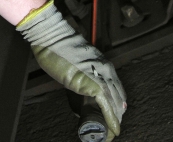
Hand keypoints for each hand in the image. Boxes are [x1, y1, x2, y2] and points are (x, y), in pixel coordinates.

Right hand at [17, 1, 125, 138]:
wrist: (54, 39)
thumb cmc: (59, 47)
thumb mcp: (75, 61)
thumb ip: (81, 72)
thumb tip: (78, 84)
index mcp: (103, 64)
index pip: (116, 88)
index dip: (116, 103)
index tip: (115, 115)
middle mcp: (107, 70)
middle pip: (119, 98)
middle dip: (118, 115)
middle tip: (114, 128)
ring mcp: (102, 77)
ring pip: (115, 104)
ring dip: (115, 121)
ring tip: (112, 133)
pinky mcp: (95, 85)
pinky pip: (107, 107)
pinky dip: (111, 120)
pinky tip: (113, 129)